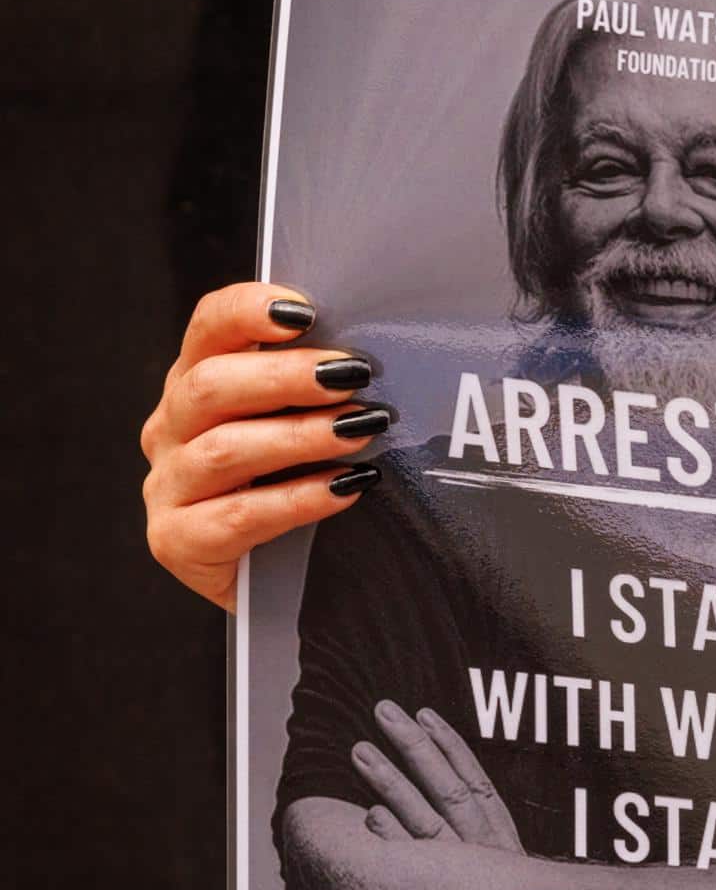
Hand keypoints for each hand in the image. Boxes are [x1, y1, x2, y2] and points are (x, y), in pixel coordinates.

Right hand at [142, 282, 388, 610]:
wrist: (280, 579)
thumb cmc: (300, 483)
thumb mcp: (305, 425)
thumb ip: (319, 389)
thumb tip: (373, 356)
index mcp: (197, 383)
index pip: (208, 328)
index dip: (249, 311)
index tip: (305, 311)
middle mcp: (171, 428)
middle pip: (211, 385)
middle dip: (287, 377)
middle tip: (353, 376)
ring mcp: (168, 486)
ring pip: (223, 450)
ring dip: (299, 435)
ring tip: (360, 431)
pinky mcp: (177, 541)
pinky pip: (236, 517)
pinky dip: (297, 499)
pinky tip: (345, 489)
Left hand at [351, 700, 524, 853]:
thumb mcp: (506, 870)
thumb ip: (480, 836)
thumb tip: (448, 800)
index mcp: (501, 838)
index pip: (476, 783)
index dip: (451, 746)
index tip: (424, 714)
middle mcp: (482, 850)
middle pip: (449, 791)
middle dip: (416, 747)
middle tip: (384, 712)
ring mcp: (460, 875)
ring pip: (426, 821)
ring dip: (393, 784)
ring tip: (361, 751)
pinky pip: (412, 868)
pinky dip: (395, 838)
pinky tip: (372, 813)